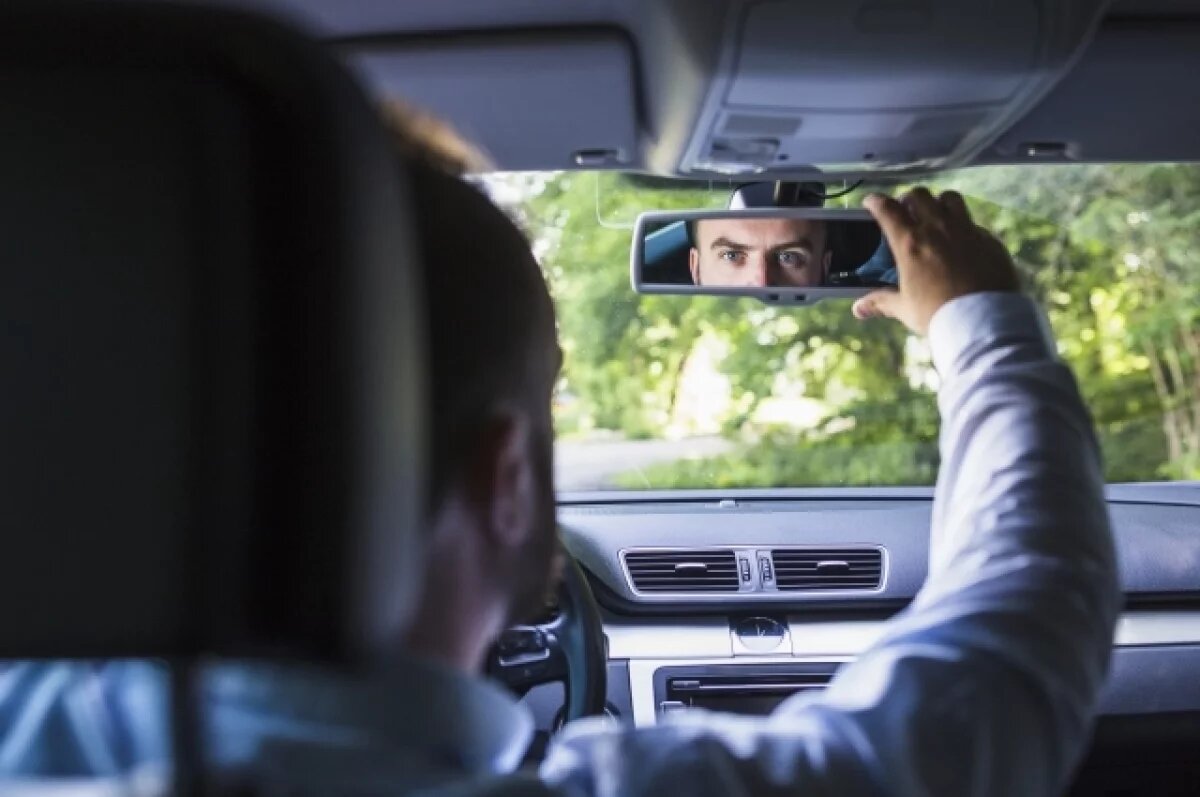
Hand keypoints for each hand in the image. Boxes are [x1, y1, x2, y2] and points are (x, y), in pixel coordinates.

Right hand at [852, 188, 1019, 334]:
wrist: (981, 322)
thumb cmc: (939, 315)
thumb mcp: (905, 309)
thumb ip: (881, 302)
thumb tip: (860, 308)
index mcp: (911, 244)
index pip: (887, 209)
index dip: (876, 201)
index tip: (872, 201)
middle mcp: (938, 229)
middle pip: (919, 195)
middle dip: (908, 199)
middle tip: (905, 210)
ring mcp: (966, 231)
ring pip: (950, 198)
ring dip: (939, 202)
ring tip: (936, 215)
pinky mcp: (989, 240)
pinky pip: (974, 223)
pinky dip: (964, 227)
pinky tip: (962, 242)